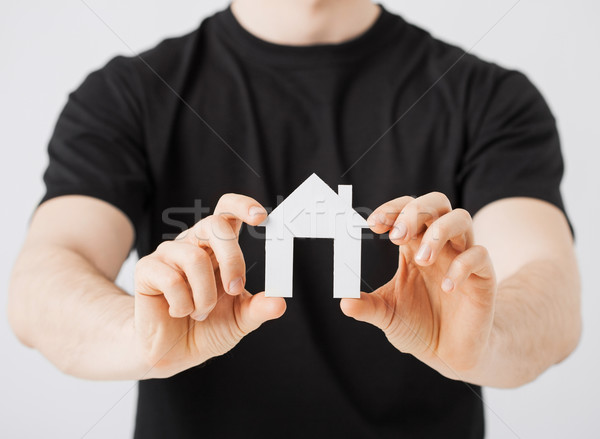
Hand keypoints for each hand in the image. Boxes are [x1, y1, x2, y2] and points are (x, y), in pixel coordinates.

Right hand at [134, 194, 285, 377]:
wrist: (174, 352)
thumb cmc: (207, 328)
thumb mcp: (240, 320)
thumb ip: (258, 309)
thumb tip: (279, 303)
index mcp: (218, 248)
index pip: (227, 212)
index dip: (242, 206)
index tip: (261, 217)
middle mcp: (194, 243)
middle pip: (215, 224)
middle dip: (232, 258)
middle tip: (234, 289)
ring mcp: (169, 254)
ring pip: (195, 258)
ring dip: (205, 295)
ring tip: (200, 312)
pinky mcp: (147, 269)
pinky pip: (172, 278)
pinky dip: (183, 304)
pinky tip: (179, 312)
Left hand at [340, 192, 496, 380]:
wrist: (449, 354)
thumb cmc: (418, 326)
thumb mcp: (386, 315)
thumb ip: (367, 307)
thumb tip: (343, 302)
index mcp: (414, 245)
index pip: (407, 209)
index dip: (392, 210)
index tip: (373, 224)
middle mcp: (440, 244)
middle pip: (436, 202)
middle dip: (415, 212)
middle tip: (396, 237)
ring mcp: (462, 257)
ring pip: (461, 218)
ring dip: (438, 232)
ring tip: (421, 260)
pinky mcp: (483, 277)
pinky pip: (479, 255)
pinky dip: (461, 266)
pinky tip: (446, 288)